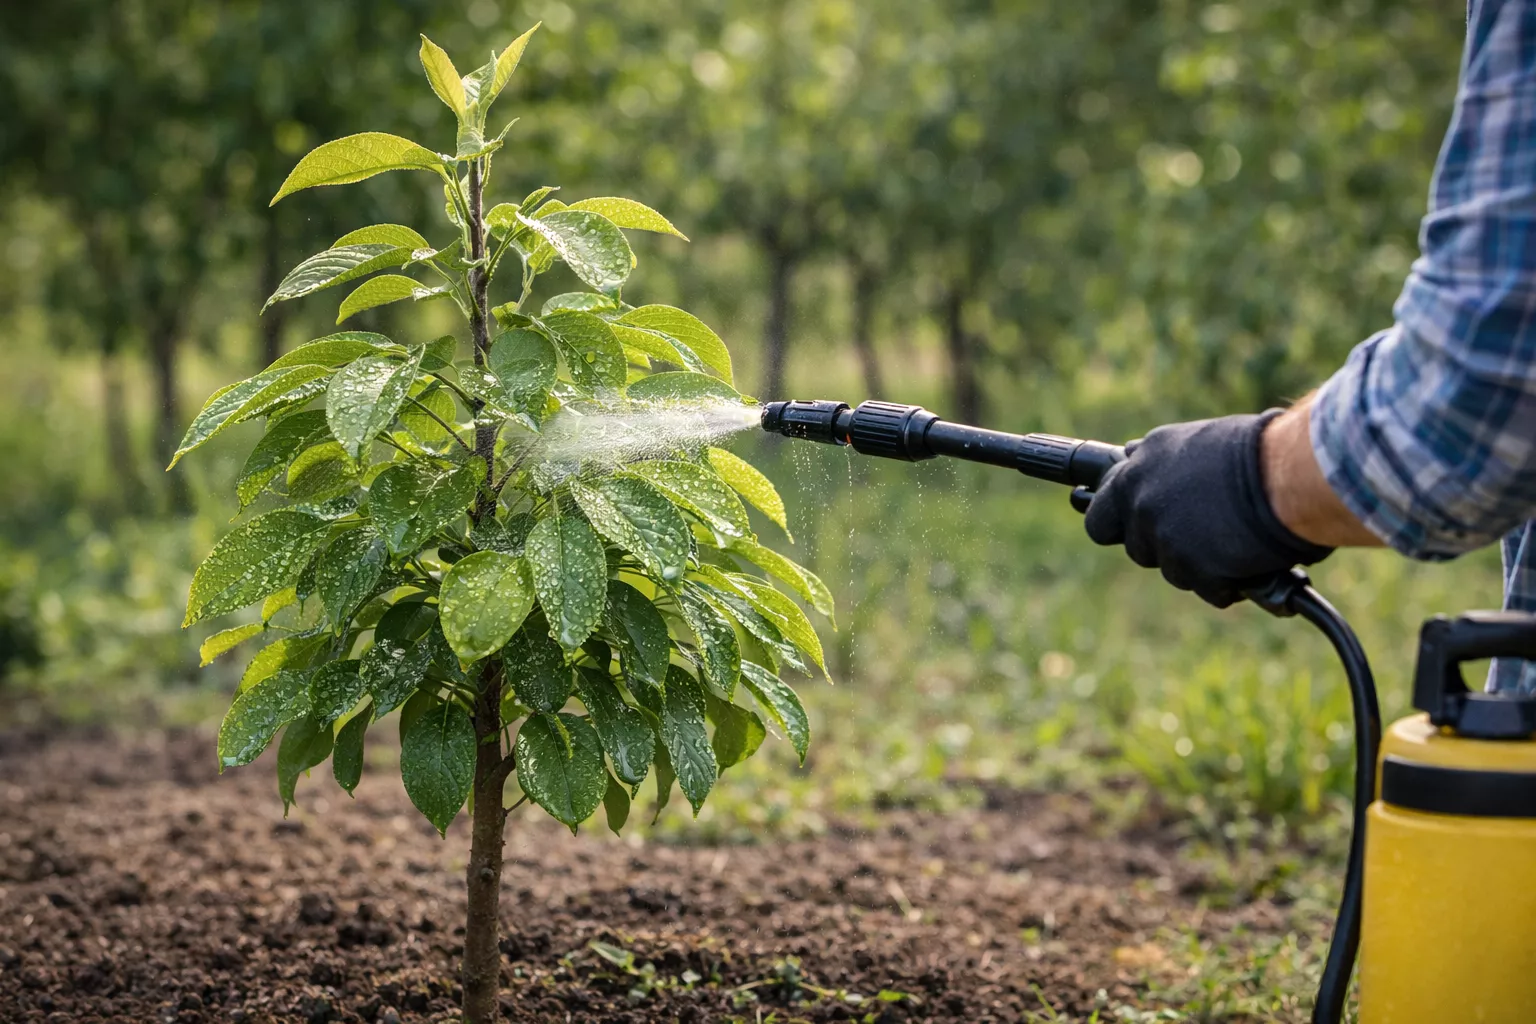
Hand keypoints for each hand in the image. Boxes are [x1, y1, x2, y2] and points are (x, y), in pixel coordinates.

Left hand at [1083, 411, 1332, 606]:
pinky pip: (1208, 589)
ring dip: (1200, 564)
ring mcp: (1164, 536)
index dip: (1117, 524)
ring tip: (1236, 538)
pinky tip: (1249, 559)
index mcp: (1142, 466)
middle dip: (1162, 548)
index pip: (1101, 512)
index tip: (1126, 529)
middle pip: (1136, 547)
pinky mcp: (1193, 567)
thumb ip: (1161, 461)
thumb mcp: (1198, 441)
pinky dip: (1229, 582)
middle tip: (1198, 536)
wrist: (1293, 474)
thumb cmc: (1260, 451)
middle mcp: (1143, 501)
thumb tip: (1131, 455)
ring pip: (1173, 570)